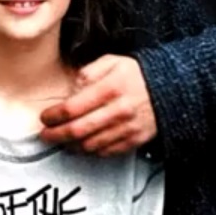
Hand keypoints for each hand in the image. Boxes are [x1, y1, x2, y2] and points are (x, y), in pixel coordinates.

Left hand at [39, 55, 156, 155]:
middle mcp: (118, 110)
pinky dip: (89, 151)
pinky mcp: (133, 140)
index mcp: (110, 88)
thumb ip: (88, 72)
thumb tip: (71, 89)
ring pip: (90, 144)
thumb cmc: (137, 74)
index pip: (73, 107)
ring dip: (70, 145)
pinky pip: (105, 152)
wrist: (171, 89)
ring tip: (61, 140)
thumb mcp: (112, 62)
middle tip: (45, 135)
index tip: (45, 117)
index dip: (54, 116)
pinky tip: (81, 144)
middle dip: (56, 135)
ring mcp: (127, 128)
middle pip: (78, 130)